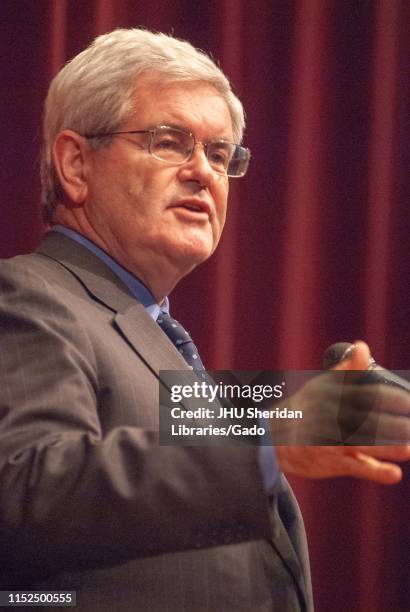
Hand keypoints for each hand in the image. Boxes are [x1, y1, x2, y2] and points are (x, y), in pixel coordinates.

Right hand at [274, 341, 409, 482]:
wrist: (276, 437)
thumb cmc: (308, 407)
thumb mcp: (323, 383)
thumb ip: (349, 369)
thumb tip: (363, 346)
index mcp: (335, 394)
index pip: (369, 394)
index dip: (393, 398)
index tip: (407, 400)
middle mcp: (334, 416)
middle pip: (372, 420)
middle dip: (397, 424)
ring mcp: (332, 440)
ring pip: (367, 444)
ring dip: (392, 447)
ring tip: (409, 447)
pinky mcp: (332, 461)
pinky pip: (357, 467)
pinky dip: (376, 472)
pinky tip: (394, 473)